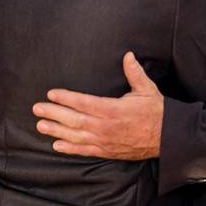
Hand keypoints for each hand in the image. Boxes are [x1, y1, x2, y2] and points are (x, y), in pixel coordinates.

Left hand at [32, 52, 163, 159]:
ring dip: (56, 131)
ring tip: (40, 126)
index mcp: (112, 109)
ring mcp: (105, 141)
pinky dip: (70, 149)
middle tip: (36, 109)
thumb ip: (134, 72)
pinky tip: (56, 146)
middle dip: (53, 113)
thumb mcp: (146, 89)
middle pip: (74, 120)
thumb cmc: (156, 112)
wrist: (168, 138)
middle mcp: (105, 127)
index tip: (51, 93)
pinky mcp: (107, 151)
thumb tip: (128, 55)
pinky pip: (85, 151)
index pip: (83, 102)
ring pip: (75, 136)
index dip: (66, 98)